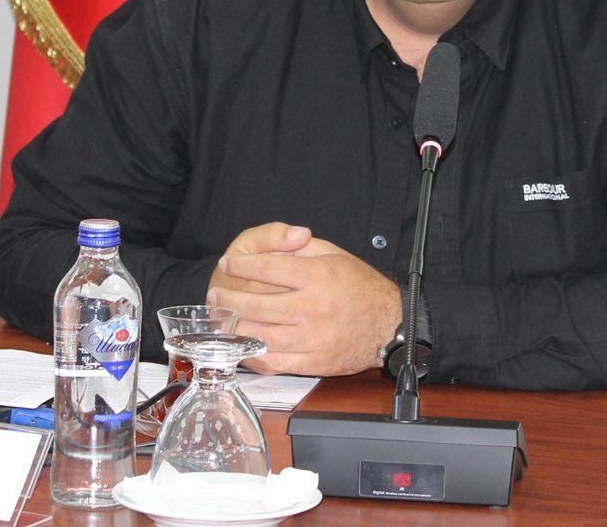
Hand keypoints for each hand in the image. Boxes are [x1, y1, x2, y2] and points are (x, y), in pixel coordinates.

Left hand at [207, 224, 402, 376]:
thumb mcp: (335, 254)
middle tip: (216, 292)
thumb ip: (302, 247)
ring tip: (222, 318)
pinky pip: (275, 362)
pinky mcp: (314, 362)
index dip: (241, 265)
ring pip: (261, 336)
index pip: (267, 268)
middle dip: (230, 298)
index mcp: (318, 276)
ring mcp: (313, 338)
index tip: (228, 263)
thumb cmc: (361, 287)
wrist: (390, 325)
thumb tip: (276, 244)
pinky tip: (241, 344)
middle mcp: (314, 308)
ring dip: (235, 327)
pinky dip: (253, 355)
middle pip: (258, 305)